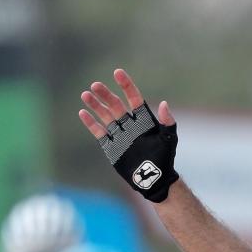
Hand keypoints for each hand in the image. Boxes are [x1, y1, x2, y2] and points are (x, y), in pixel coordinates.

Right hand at [79, 69, 180, 201]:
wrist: (155, 179)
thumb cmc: (165, 158)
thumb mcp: (169, 139)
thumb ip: (167, 122)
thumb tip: (164, 104)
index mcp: (144, 120)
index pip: (134, 98)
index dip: (126, 85)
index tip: (117, 73)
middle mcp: (130, 124)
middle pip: (116, 105)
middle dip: (106, 95)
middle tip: (95, 85)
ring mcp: (119, 134)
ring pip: (105, 116)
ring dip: (96, 105)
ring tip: (85, 94)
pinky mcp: (111, 146)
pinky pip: (99, 132)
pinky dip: (91, 123)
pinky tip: (83, 112)